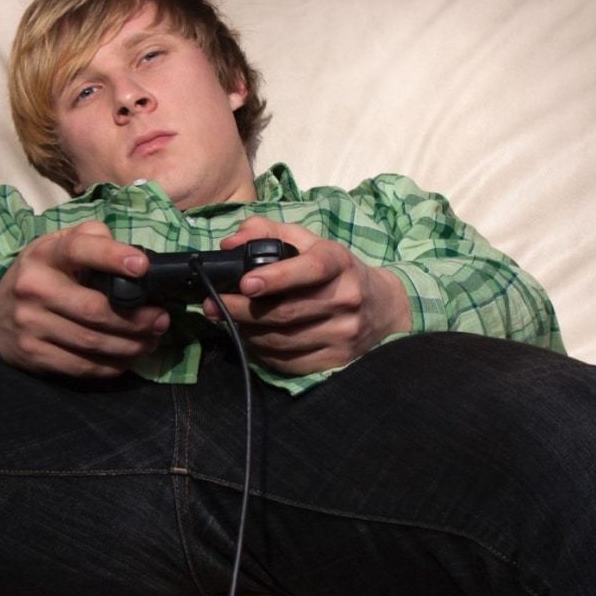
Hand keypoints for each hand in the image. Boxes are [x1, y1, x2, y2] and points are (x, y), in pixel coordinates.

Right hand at [0, 221, 171, 376]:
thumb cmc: (41, 274)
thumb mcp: (57, 246)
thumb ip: (91, 239)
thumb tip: (128, 253)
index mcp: (44, 255)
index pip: (78, 250)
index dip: (112, 256)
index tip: (142, 266)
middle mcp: (33, 288)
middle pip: (95, 310)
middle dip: (137, 319)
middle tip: (161, 320)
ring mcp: (30, 324)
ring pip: (92, 342)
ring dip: (131, 345)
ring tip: (151, 341)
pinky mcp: (33, 355)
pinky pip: (82, 366)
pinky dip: (112, 365)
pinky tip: (127, 358)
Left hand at [206, 218, 411, 374]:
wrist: (383, 308)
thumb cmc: (335, 271)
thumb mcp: (309, 243)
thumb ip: (267, 233)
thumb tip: (230, 244)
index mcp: (339, 263)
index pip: (310, 269)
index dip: (277, 277)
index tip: (245, 283)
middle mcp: (345, 299)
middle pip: (287, 312)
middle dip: (242, 310)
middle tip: (212, 305)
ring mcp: (343, 334)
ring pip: (283, 340)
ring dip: (247, 332)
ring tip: (225, 320)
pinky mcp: (336, 361)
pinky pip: (289, 362)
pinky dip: (262, 352)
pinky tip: (250, 339)